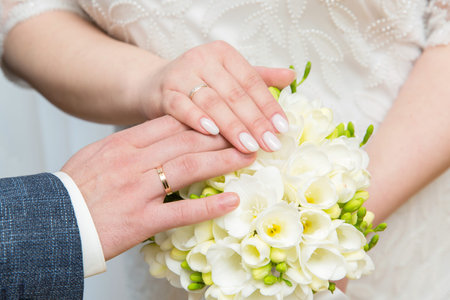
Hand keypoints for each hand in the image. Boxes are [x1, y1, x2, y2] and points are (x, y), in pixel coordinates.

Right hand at [61, 116, 255, 259]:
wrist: (55, 221)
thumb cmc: (76, 187)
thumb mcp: (98, 154)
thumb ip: (130, 142)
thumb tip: (160, 134)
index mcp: (123, 143)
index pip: (171, 124)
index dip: (203, 119)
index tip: (226, 117)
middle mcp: (133, 162)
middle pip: (186, 142)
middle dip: (222, 135)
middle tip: (248, 132)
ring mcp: (138, 191)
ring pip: (189, 169)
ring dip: (223, 161)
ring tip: (248, 156)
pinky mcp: (141, 220)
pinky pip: (181, 211)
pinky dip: (209, 206)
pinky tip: (232, 201)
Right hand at [138, 41, 295, 152]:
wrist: (156, 85)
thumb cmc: (199, 83)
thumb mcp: (229, 76)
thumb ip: (258, 77)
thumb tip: (291, 76)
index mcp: (223, 53)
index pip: (251, 81)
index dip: (268, 105)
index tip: (283, 128)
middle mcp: (202, 59)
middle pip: (234, 93)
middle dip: (255, 121)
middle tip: (270, 144)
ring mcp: (181, 75)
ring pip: (212, 102)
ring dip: (232, 126)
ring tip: (249, 146)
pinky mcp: (164, 92)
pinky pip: (182, 107)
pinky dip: (197, 119)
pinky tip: (212, 133)